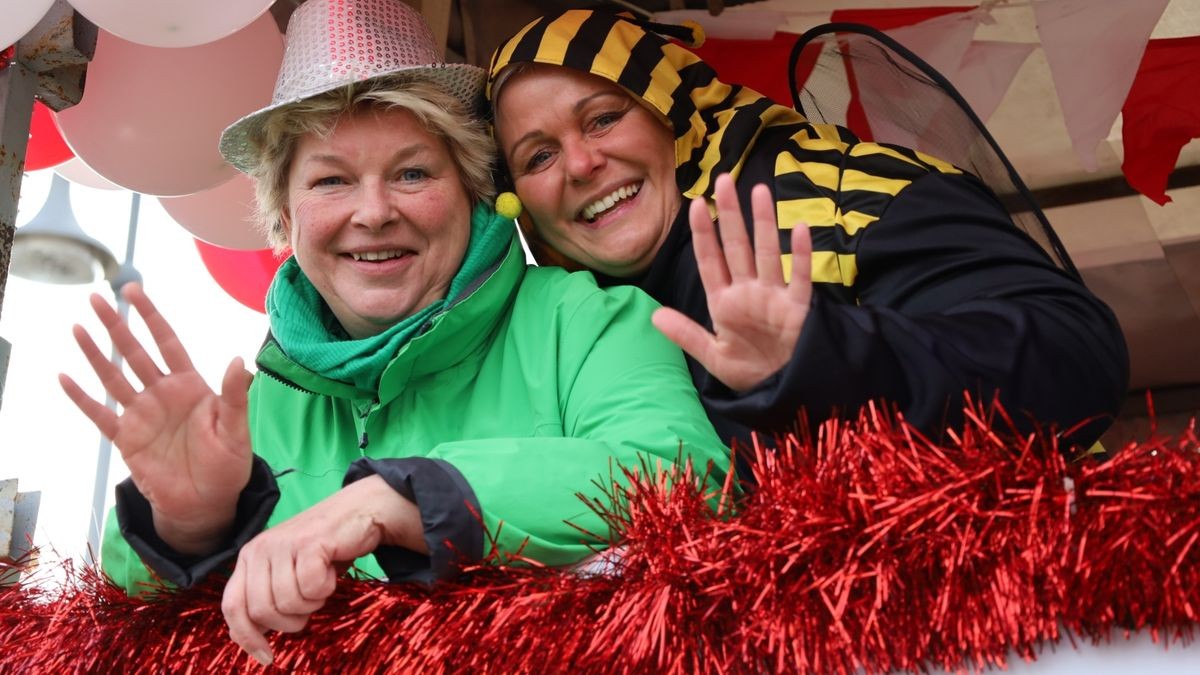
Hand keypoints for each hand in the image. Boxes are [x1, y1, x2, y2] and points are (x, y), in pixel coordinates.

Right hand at [58, 283, 253, 553]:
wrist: (207, 503)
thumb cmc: (227, 464)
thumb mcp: (236, 430)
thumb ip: (234, 396)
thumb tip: (239, 361)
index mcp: (191, 386)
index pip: (168, 342)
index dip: (151, 316)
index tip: (134, 291)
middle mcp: (162, 394)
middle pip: (135, 352)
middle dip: (117, 326)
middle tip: (97, 298)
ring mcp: (142, 414)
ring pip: (114, 377)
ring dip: (95, 354)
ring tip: (79, 328)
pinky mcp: (127, 438)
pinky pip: (100, 414)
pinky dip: (82, 397)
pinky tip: (65, 378)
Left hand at [222, 475, 426, 665]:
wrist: (359, 512)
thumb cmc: (324, 550)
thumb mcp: (287, 574)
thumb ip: (265, 598)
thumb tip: (247, 637)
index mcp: (248, 558)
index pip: (232, 606)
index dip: (247, 637)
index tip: (267, 656)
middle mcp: (258, 549)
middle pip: (262, 611)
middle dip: (290, 620)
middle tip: (310, 603)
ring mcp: (282, 544)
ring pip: (289, 602)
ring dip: (313, 601)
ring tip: (321, 581)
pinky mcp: (308, 543)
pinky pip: (312, 588)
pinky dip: (327, 587)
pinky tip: (331, 569)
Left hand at [652, 173, 811, 391]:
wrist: (782, 391)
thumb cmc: (749, 374)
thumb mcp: (713, 357)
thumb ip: (686, 335)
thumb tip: (654, 315)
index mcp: (725, 302)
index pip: (710, 260)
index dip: (704, 233)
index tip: (696, 204)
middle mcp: (748, 292)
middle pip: (738, 246)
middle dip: (731, 214)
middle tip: (724, 180)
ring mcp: (774, 297)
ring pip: (767, 252)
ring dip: (764, 223)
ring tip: (759, 192)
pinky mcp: (798, 308)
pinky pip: (799, 277)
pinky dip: (800, 255)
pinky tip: (799, 228)